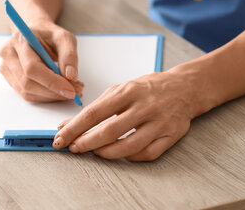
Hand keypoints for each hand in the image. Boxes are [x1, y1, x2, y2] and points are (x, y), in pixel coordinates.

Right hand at [0, 21, 83, 101]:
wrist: (35, 34)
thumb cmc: (49, 35)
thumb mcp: (64, 38)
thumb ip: (69, 55)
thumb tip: (71, 76)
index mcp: (20, 39)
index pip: (32, 68)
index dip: (52, 82)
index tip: (71, 90)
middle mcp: (8, 54)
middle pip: (28, 83)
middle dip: (54, 92)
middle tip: (75, 92)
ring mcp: (6, 67)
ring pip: (27, 92)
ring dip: (51, 96)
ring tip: (69, 89)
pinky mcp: (9, 78)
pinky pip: (27, 94)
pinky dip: (45, 96)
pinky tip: (57, 90)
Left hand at [52, 70, 197, 160]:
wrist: (184, 88)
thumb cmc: (147, 88)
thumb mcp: (120, 90)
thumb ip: (95, 107)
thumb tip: (67, 125)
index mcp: (128, 91)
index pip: (94, 113)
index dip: (74, 128)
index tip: (60, 137)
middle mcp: (144, 107)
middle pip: (109, 131)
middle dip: (86, 143)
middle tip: (73, 148)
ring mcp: (159, 122)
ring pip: (128, 146)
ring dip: (106, 153)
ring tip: (94, 151)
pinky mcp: (170, 136)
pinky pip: (147, 154)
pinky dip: (130, 157)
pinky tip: (120, 153)